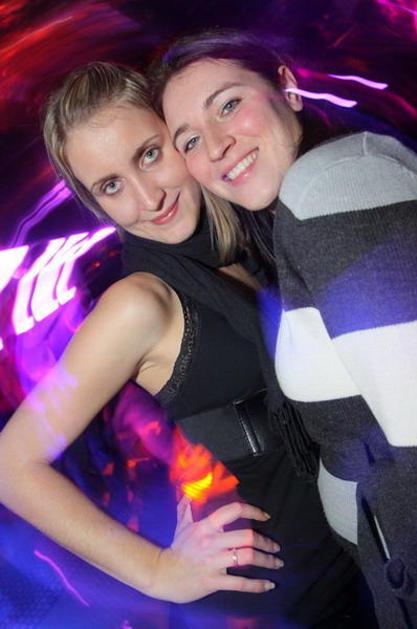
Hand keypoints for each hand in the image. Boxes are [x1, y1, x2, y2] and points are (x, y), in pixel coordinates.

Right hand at [148, 502, 282, 602]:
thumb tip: (188, 492)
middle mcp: (212, 542)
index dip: (252, 511)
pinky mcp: (214, 581)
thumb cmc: (177, 549)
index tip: (265, 516)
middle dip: (265, 541)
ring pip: (246, 558)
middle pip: (246, 536)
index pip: (233, 511)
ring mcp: (214, 562)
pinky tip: (269, 585)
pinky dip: (257, 585)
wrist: (164, 574)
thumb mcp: (182, 525)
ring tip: (277, 563)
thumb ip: (187, 508)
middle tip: (275, 546)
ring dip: (266, 560)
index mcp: (206, 526)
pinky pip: (239, 583)